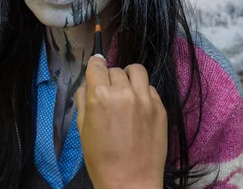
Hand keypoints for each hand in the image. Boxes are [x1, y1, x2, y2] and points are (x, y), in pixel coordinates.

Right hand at [76, 55, 167, 188]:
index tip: (96, 69)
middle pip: (115, 69)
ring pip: (136, 70)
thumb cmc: (101, 160)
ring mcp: (145, 99)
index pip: (97, 65)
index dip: (95, 66)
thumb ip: (84, 99)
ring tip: (127, 91)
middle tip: (109, 94)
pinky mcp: (160, 107)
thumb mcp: (82, 128)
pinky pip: (150, 87)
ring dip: (129, 77)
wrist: (130, 183)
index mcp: (100, 96)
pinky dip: (143, 92)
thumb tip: (88, 82)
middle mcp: (123, 92)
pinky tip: (139, 107)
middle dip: (109, 78)